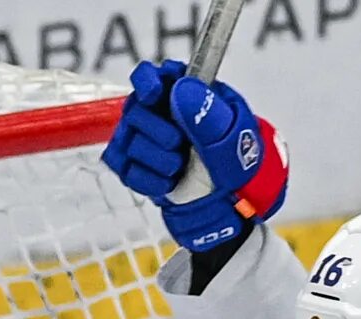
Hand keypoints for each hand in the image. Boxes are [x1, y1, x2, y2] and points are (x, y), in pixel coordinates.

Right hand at [99, 61, 288, 255]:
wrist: (231, 201)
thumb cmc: (236, 160)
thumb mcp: (231, 134)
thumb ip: (206, 111)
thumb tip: (181, 89)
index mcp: (182, 91)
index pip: (149, 75)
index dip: (146, 82)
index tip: (154, 95)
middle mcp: (157, 112)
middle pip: (134, 110)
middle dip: (157, 132)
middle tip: (179, 144)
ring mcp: (142, 140)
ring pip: (128, 143)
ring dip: (158, 160)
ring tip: (180, 166)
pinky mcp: (134, 167)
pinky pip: (124, 170)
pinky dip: (147, 180)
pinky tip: (169, 182)